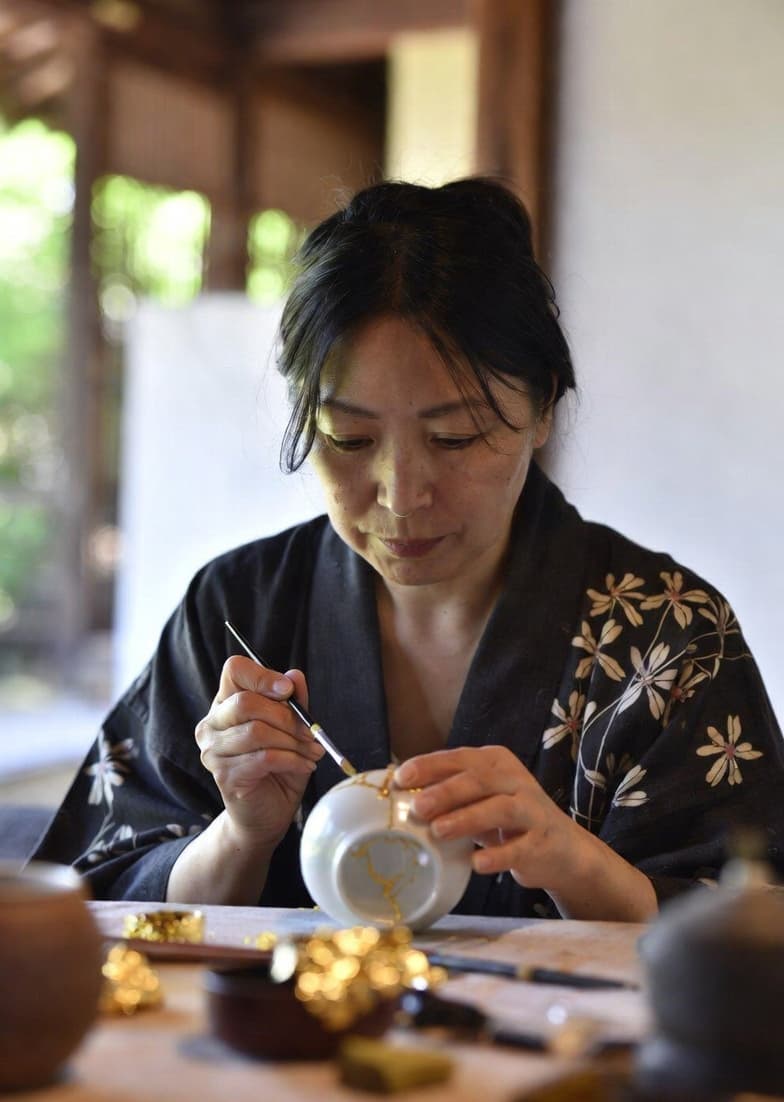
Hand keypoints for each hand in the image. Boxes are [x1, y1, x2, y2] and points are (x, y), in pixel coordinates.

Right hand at [195, 656, 324, 849]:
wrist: (267, 814)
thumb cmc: (278, 766)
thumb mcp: (292, 730)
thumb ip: (293, 702)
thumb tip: (295, 676)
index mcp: (226, 703)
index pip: (234, 670)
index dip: (262, 676)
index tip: (288, 691)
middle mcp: (212, 724)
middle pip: (245, 702)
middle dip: (286, 716)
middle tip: (310, 732)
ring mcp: (213, 751)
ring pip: (256, 731)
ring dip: (292, 741)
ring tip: (311, 751)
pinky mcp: (224, 775)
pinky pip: (263, 758)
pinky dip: (292, 759)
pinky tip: (305, 765)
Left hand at [393, 746, 657, 920]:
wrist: (562, 850)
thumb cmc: (507, 820)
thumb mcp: (481, 797)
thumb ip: (451, 790)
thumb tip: (399, 790)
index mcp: (497, 761)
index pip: (460, 758)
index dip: (430, 766)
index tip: (401, 778)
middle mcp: (516, 780)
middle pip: (479, 780)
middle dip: (445, 791)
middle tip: (417, 806)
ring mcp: (532, 811)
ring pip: (499, 809)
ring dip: (466, 819)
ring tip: (439, 831)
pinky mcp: (541, 843)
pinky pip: (517, 849)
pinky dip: (496, 856)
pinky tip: (476, 864)